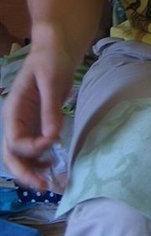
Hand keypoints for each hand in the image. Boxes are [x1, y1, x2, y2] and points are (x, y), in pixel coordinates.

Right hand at [2, 46, 73, 189]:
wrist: (55, 49)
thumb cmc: (50, 60)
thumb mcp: (52, 81)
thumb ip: (51, 109)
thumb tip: (52, 137)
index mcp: (13, 110)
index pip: (14, 140)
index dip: (31, 148)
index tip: (52, 142)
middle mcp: (15, 120)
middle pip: (11, 155)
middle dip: (24, 173)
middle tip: (43, 186)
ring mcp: (26, 124)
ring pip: (20, 156)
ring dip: (32, 170)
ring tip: (50, 181)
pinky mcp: (37, 124)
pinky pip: (34, 148)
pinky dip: (41, 159)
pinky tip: (53, 164)